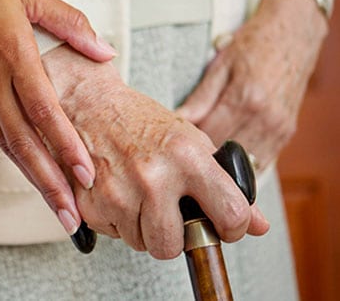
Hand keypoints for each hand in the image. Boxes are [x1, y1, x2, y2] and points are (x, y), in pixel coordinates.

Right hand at [0, 0, 116, 235]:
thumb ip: (70, 22)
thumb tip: (104, 49)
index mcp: (12, 53)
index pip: (44, 111)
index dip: (65, 145)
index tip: (85, 174)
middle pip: (23, 143)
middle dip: (49, 184)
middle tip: (70, 218)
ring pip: (5, 143)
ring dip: (31, 177)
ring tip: (54, 205)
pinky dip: (11, 150)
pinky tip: (28, 165)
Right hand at [42, 46, 268, 258]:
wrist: (91, 103)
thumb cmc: (142, 122)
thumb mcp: (191, 142)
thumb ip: (226, 184)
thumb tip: (258, 225)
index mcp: (187, 157)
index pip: (230, 215)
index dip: (231, 227)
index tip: (223, 224)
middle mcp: (153, 177)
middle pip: (172, 246)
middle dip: (173, 238)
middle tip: (169, 215)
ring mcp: (118, 192)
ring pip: (140, 244)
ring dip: (142, 229)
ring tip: (139, 197)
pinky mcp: (90, 202)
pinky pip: (112, 234)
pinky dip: (116, 221)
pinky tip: (117, 194)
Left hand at [177, 0, 327, 168]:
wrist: (294, 33)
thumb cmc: (254, 44)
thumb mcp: (220, 65)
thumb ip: (199, 99)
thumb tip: (175, 121)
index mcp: (246, 98)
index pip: (207, 135)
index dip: (188, 140)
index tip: (176, 138)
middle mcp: (266, 117)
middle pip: (224, 152)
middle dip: (203, 152)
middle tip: (188, 145)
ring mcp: (279, 128)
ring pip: (243, 163)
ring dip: (223, 160)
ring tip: (208, 147)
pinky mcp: (287, 133)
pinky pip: (261, 161)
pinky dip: (243, 161)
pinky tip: (229, 150)